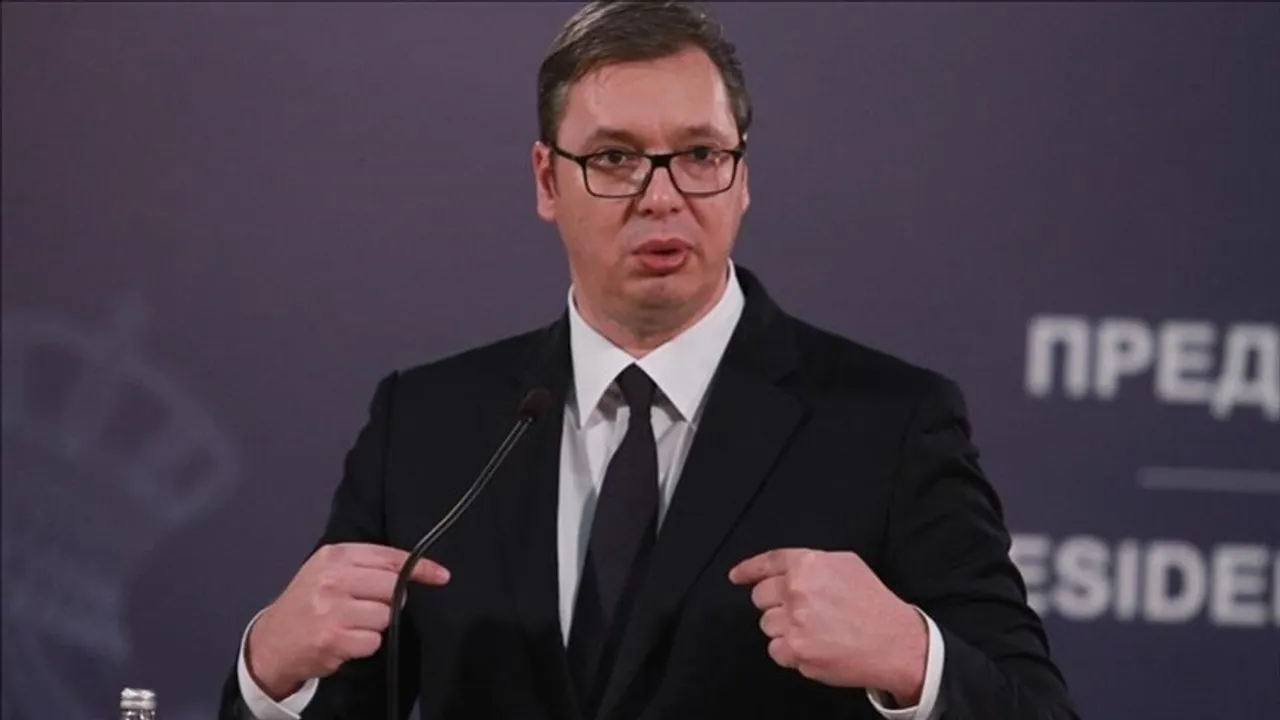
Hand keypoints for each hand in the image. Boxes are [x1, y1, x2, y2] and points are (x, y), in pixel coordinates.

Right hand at [245, 542, 450, 699]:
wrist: (271, 642)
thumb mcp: (328, 571)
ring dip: (375, 625)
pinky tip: (345, 640)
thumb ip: (366, 566)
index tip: (441, 575)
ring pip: (386, 616)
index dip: (419, 567)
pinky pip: (374, 641)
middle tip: (367, 606)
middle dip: (389, 600)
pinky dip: (365, 644)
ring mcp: (332, 610)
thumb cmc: (307, 603)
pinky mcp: (334, 639)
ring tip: (350, 624)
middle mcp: (332, 579)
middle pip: (392, 587)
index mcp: (334, 556)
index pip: (388, 557)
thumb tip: (413, 568)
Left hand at [728, 548, 926, 704]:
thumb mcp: (847, 565)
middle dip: (776, 603)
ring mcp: (795, 623)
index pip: (767, 562)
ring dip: (784, 628)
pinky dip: (790, 651)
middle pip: (760, 596)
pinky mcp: (797, 651)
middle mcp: (798, 591)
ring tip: (814, 629)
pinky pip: (776, 650)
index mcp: (809, 565)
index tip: (736, 576)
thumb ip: (812, 563)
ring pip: (767, 624)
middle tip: (800, 610)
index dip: (748, 570)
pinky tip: (813, 646)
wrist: (894, 642)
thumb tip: (787, 569)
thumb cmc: (874, 604)